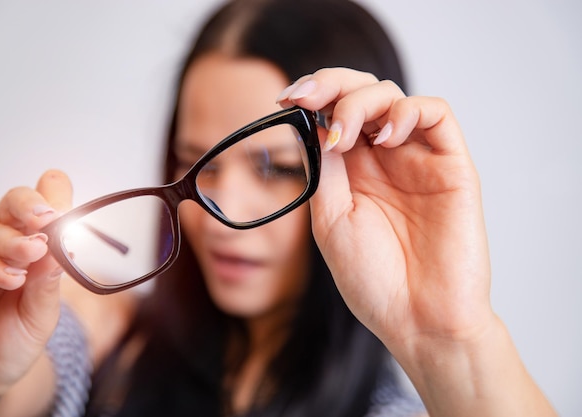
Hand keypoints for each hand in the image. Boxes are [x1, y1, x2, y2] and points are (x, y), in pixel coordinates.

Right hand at [0, 170, 71, 406]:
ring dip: (13, 240)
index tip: (67, 208)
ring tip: (33, 255)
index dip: (54, 197)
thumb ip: (48, 281)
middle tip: (47, 219)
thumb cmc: (14, 341)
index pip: (45, 206)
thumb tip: (63, 243)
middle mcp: (3, 245)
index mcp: (34, 248)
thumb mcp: (42, 314)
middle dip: (31, 204)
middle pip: (13, 203)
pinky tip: (11, 277)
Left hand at [278, 68, 491, 350]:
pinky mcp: (452, 166)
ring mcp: (418, 160)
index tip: (285, 99)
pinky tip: (384, 137)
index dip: (312, 97)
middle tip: (306, 97)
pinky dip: (407, 111)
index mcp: (354, 172)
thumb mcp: (331, 220)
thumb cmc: (373, 280)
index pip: (334, 113)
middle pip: (362, 94)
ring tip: (344, 135)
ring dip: (361, 102)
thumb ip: (325, 171)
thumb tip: (311, 125)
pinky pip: (436, 114)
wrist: (418, 320)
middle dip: (331, 85)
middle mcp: (384, 160)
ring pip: (394, 97)